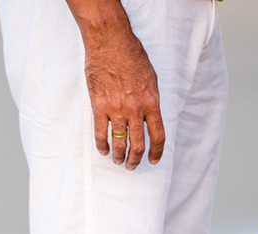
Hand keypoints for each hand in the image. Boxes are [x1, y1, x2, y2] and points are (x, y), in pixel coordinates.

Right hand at [83, 30, 164, 169]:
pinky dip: (102, 146)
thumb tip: (150, 118)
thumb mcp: (151, 78)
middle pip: (138, 144)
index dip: (156, 153)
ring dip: (119, 156)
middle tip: (132, 165)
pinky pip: (101, 133)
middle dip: (135, 160)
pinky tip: (104, 150)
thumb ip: (151, 101)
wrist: (111, 43)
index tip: (154, 160)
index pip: (158, 136)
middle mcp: (135, 109)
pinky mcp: (99, 106)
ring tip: (118, 161)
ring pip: (119, 142)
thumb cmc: (132, 56)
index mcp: (151, 102)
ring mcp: (116, 109)